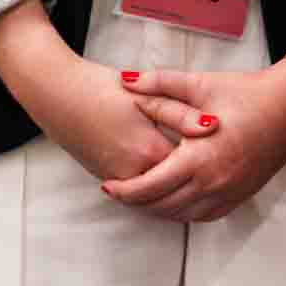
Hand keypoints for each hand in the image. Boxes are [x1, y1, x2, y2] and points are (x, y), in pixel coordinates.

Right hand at [0, 1, 207, 196]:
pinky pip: (140, 193)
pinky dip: (158, 188)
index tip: (229, 149)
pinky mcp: (107, 178)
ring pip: (158, 196)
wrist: (56, 95)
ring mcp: (118, 179)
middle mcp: (133, 172)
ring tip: (202, 176)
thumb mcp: (143, 96)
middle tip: (221, 169)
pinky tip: (173, 175)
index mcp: (147, 150)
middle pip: (177, 188)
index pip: (192, 167)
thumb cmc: (98, 89)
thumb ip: (181, 113)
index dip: (211, 158)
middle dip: (198, 180)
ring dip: (179, 189)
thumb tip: (214, 125)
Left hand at [107, 61, 285, 221]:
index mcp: (199, 159)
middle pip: (161, 207)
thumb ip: (159, 84)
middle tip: (118, 190)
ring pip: (180, 216)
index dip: (124, 190)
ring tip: (140, 195)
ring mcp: (229, 194)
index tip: (107, 185)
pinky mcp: (240, 196)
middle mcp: (213, 183)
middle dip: (136, 202)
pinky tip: (172, 199)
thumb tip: (126, 80)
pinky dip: (182, 212)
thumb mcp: (200, 85)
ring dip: (157, 209)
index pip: (149, 187)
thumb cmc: (248, 94)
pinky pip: (202, 216)